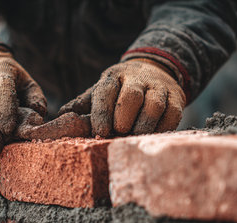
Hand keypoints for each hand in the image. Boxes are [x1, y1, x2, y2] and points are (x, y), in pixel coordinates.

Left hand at [59, 58, 185, 136]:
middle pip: (131, 95)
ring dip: (143, 125)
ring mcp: (158, 87)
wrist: (155, 70)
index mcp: (113, 77)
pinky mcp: (176, 97)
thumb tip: (60, 115)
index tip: (99, 132)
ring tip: (134, 137)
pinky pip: (172, 113)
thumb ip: (83, 103)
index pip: (106, 92)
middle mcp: (137, 79)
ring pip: (154, 105)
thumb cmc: (120, 89)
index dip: (102, 113)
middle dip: (124, 117)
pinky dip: (162, 128)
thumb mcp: (101, 90)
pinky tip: (152, 136)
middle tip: (118, 133)